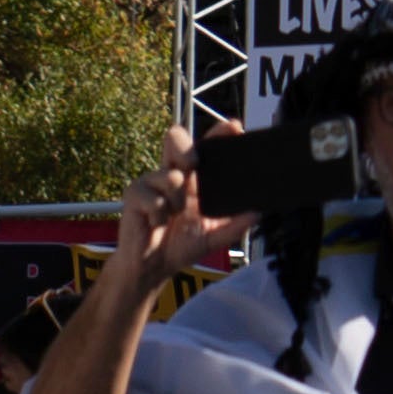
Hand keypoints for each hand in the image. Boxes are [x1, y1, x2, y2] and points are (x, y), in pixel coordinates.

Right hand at [117, 124, 252, 294]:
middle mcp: (174, 174)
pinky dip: (159, 214)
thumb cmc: (180, 246)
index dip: (219, 133)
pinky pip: (152, 198)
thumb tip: (257, 214)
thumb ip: (236, 226)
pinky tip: (157, 223)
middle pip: (176, 138)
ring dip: (176, 200)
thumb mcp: (215, 237)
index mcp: (196, 178)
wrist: (153, 267)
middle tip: (194, 164)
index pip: (207, 147)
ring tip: (174, 215)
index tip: (233, 127)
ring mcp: (152, 183)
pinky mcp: (134, 195)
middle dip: (186, 146)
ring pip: (169, 174)